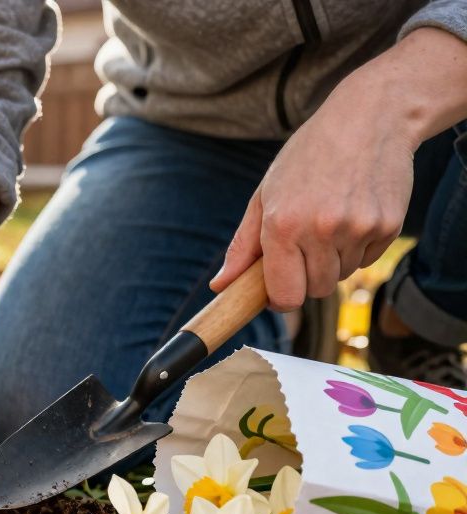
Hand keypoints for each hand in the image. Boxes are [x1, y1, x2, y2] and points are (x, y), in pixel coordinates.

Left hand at [211, 71, 415, 309]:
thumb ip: (243, 246)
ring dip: (333, 260)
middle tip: (305, 243)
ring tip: (330, 219)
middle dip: (307, 277)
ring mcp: (359, 229)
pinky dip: (357, 247)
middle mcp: (322, 230)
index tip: (279, 289)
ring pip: (342, 276)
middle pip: (316, 291)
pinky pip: (367, 260)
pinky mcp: (389, 226)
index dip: (280, 299)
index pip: (286, 296)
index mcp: (283, 225)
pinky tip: (353, 212)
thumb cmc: (308, 156)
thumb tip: (220, 286)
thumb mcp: (265, 194)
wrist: (371, 117)